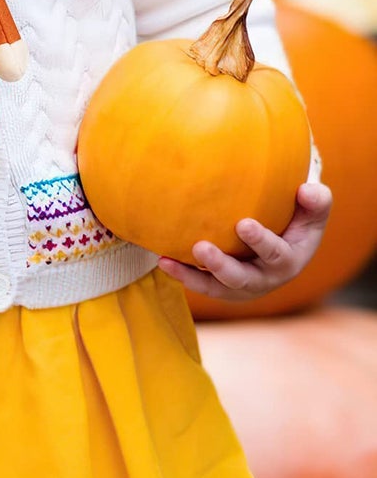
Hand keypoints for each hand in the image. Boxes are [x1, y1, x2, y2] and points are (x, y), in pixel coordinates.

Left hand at [156, 181, 333, 300]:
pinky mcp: (219, 284)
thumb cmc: (293, 220)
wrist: (277, 243)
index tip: (243, 224)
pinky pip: (199, 283)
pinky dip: (181, 274)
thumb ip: (315, 202)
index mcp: (288, 260)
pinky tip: (162, 260)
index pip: (277, 255)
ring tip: (167, 261)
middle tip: (201, 248)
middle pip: (242, 279)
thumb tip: (308, 189)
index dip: (261, 242)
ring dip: (192, 276)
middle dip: (222, 266)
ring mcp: (240, 284)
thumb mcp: (310, 212)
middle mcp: (264, 278)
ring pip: (216, 287)